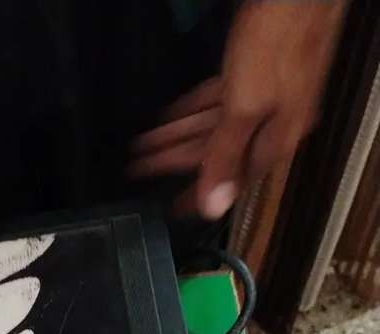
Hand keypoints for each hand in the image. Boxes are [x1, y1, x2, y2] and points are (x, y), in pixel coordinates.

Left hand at [126, 0, 346, 218]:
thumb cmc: (278, 40)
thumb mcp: (246, 105)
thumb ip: (226, 155)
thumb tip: (214, 207)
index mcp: (274, 138)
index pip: (230, 180)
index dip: (199, 194)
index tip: (172, 208)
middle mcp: (270, 122)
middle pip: (216, 152)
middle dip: (176, 160)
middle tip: (140, 169)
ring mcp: (263, 96)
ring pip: (212, 126)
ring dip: (177, 134)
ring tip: (143, 144)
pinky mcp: (253, 70)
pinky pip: (217, 100)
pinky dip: (193, 109)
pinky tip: (171, 115)